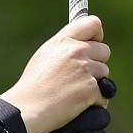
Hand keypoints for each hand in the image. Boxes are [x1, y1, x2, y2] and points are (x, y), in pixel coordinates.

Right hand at [1, 15, 110, 132]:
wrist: (28, 108)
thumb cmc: (34, 85)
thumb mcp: (45, 55)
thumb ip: (65, 46)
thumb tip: (85, 44)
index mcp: (63, 40)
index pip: (93, 23)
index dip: (97, 35)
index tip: (94, 43)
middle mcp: (76, 51)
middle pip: (104, 51)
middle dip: (96, 62)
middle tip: (80, 74)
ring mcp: (85, 70)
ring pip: (104, 73)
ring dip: (95, 83)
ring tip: (73, 91)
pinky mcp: (90, 89)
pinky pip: (103, 94)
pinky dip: (95, 101)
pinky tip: (77, 104)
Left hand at [7, 104, 109, 132]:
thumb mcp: (51, 116)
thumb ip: (65, 100)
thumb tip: (80, 87)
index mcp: (82, 109)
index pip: (96, 100)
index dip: (87, 105)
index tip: (69, 114)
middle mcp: (92, 124)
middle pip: (102, 117)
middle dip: (82, 124)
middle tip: (63, 131)